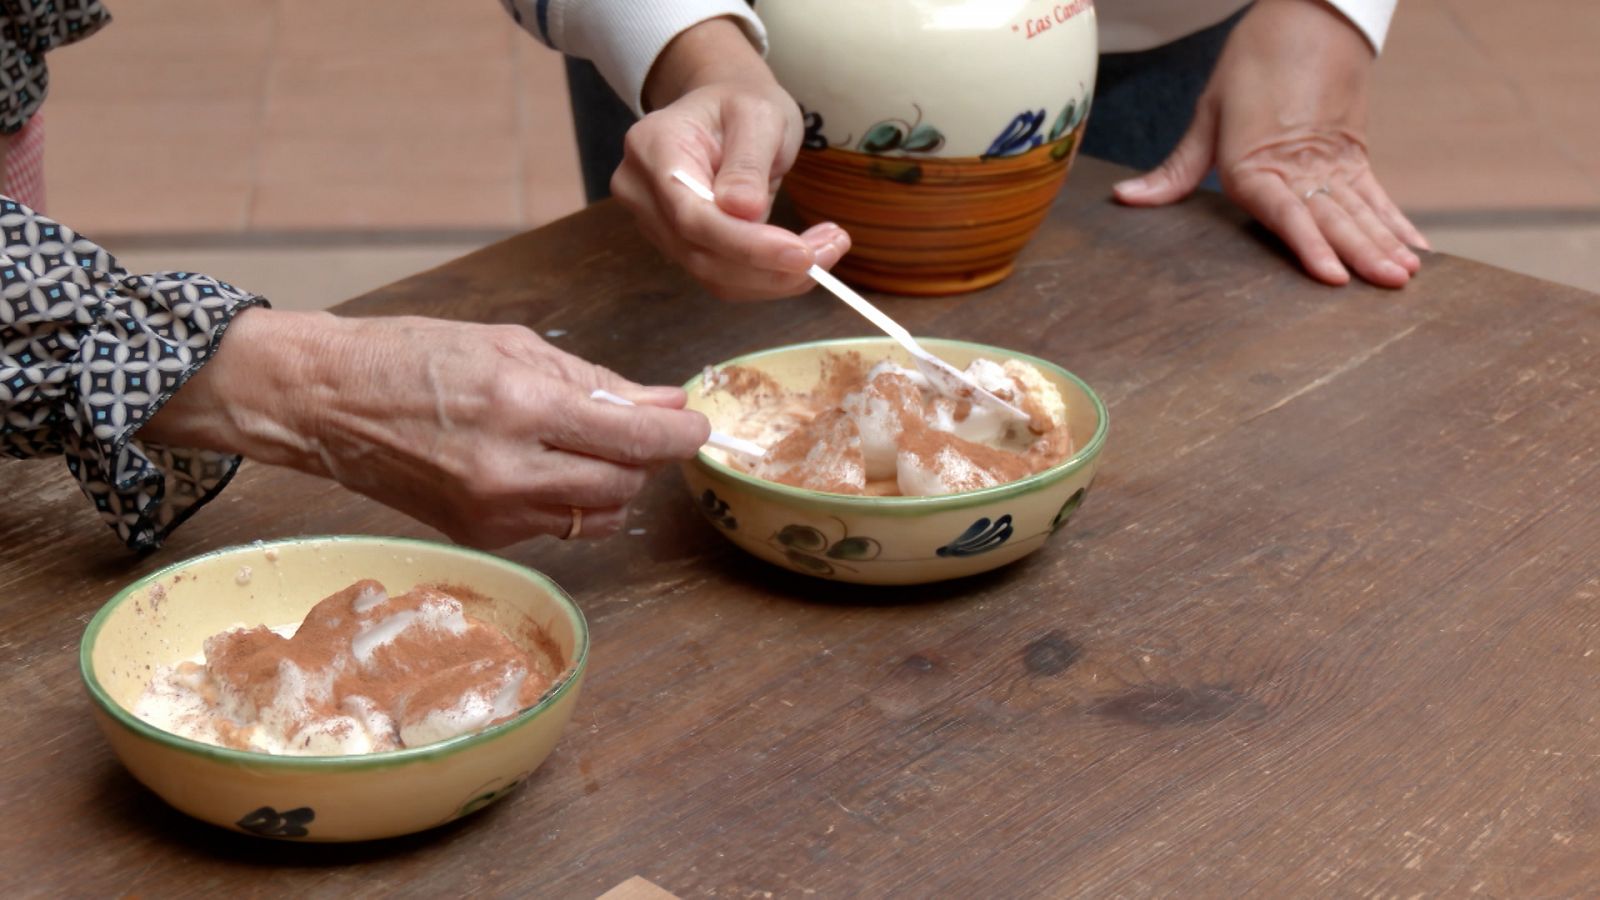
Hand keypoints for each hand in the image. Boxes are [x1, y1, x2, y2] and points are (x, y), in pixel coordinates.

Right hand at [144, 308, 710, 546]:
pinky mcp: (481, 538)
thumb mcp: (510, 346)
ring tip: (591, 445)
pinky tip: (544, 465)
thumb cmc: (413, 357)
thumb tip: (665, 403)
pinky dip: (569, 499)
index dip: (680, 435)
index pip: (634, 437)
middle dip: (646, 457)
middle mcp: (510, 471)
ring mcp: (493, 514)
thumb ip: (595, 381)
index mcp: (521, 408)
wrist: (324, 402)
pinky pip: (556, 527)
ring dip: (613, 483)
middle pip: (624, 484)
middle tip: (643, 427)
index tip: (698, 426)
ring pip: (597, 515)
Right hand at [610, 17, 850, 299]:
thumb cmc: (742, 102)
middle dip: (770, 265)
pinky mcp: (679, 245)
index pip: (691, 215)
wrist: (723, 109)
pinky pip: (721, 276)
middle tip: (834, 247)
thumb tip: (744, 211)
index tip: (801, 253)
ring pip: (712, 274)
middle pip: (700, 253)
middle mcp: (641, 191)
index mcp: (653, 148)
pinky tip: (802, 257)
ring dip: (775, 276)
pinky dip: (766, 276)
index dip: (745, 244)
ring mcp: (655, 223)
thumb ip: (748, 161)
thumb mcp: (758, 114)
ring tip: (829, 247)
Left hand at [1113, 0, 1428, 287]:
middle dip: (1362, 255)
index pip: (1286, 213)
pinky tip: (1414, 248)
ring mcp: (1332, 163)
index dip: (1309, 247)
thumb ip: (1176, 169)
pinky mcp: (1354, 154)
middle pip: (1332, 218)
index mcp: (1254, 164)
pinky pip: (1376, 194)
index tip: (1333, 276)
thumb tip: (1128, 199)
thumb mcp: (1209, 113)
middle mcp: (1297, 169)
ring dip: (1384, 244)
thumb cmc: (1253, 62)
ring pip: (1360, 210)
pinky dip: (1395, 222)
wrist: (1308, 15)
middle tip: (1390, 287)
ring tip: (1406, 276)